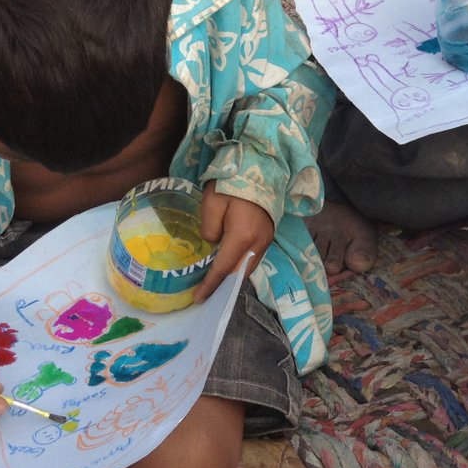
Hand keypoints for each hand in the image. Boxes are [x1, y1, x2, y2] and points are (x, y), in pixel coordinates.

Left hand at [196, 185, 272, 300]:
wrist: (261, 168)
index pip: (223, 268)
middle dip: (222, 286)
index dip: (210, 285)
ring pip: (248, 267)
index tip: (198, 299)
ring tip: (215, 283)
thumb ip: (209, 229)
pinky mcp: (268, 234)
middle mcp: (258, 243)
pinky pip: (253, 258)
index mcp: (242, 237)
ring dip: (232, 277)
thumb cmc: (232, 184)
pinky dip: (241, 266)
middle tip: (205, 295)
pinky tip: (229, 265)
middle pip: (239, 273)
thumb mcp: (211, 203)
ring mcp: (266, 240)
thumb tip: (213, 243)